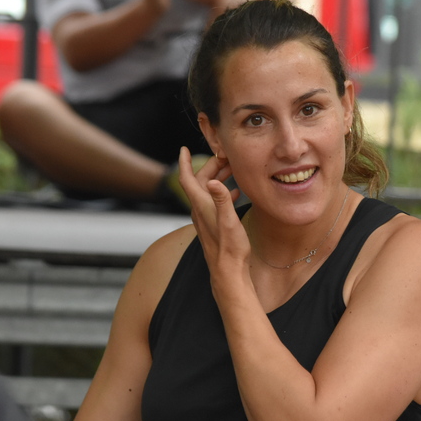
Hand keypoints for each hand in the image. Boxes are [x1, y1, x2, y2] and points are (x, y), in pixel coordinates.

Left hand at [176, 147, 245, 284]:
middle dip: (210, 166)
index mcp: (201, 205)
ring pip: (208, 191)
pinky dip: (223, 192)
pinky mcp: (213, 225)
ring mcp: (206, 218)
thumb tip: (214, 181)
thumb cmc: (230, 248)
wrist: (228, 271)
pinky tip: (236, 192)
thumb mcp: (229, 221)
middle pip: (200, 182)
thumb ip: (222, 199)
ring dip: (218, 178)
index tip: (183, 149)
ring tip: (232, 170)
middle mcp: (200, 210)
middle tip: (225, 157)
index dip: (184, 162)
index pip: (187, 178)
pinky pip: (215, 202)